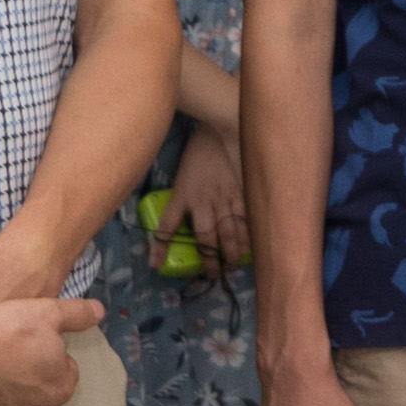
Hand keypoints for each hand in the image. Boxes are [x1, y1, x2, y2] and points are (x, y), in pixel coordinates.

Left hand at [172, 120, 251, 268]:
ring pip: (228, 231)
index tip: (155, 264)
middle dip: (209, 259)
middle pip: (205, 237)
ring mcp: (224, 197)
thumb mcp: (181, 177)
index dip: (160, 246)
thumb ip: (181, 200)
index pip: (166, 225)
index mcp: (182, 195)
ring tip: (232, 265)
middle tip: (212, 274)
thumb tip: (179, 220)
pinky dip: (248, 235)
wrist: (219, 130)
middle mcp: (203, 200)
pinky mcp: (241, 192)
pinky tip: (251, 247)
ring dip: (231, 252)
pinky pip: (245, 219)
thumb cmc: (197, 154)